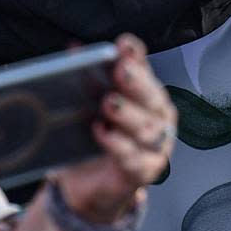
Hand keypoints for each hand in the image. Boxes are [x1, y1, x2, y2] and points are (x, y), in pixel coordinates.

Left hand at [53, 34, 175, 222]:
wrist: (90, 185)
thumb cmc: (92, 140)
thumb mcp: (86, 106)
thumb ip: (84, 78)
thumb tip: (74, 51)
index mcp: (145, 94)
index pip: (143, 69)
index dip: (135, 56)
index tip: (124, 44)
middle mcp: (156, 117)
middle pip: (152, 96)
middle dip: (136, 82)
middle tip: (121, 70)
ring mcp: (156, 146)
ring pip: (147, 128)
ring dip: (127, 114)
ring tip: (108, 104)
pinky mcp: (145, 171)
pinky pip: (134, 158)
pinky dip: (117, 145)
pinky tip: (102, 133)